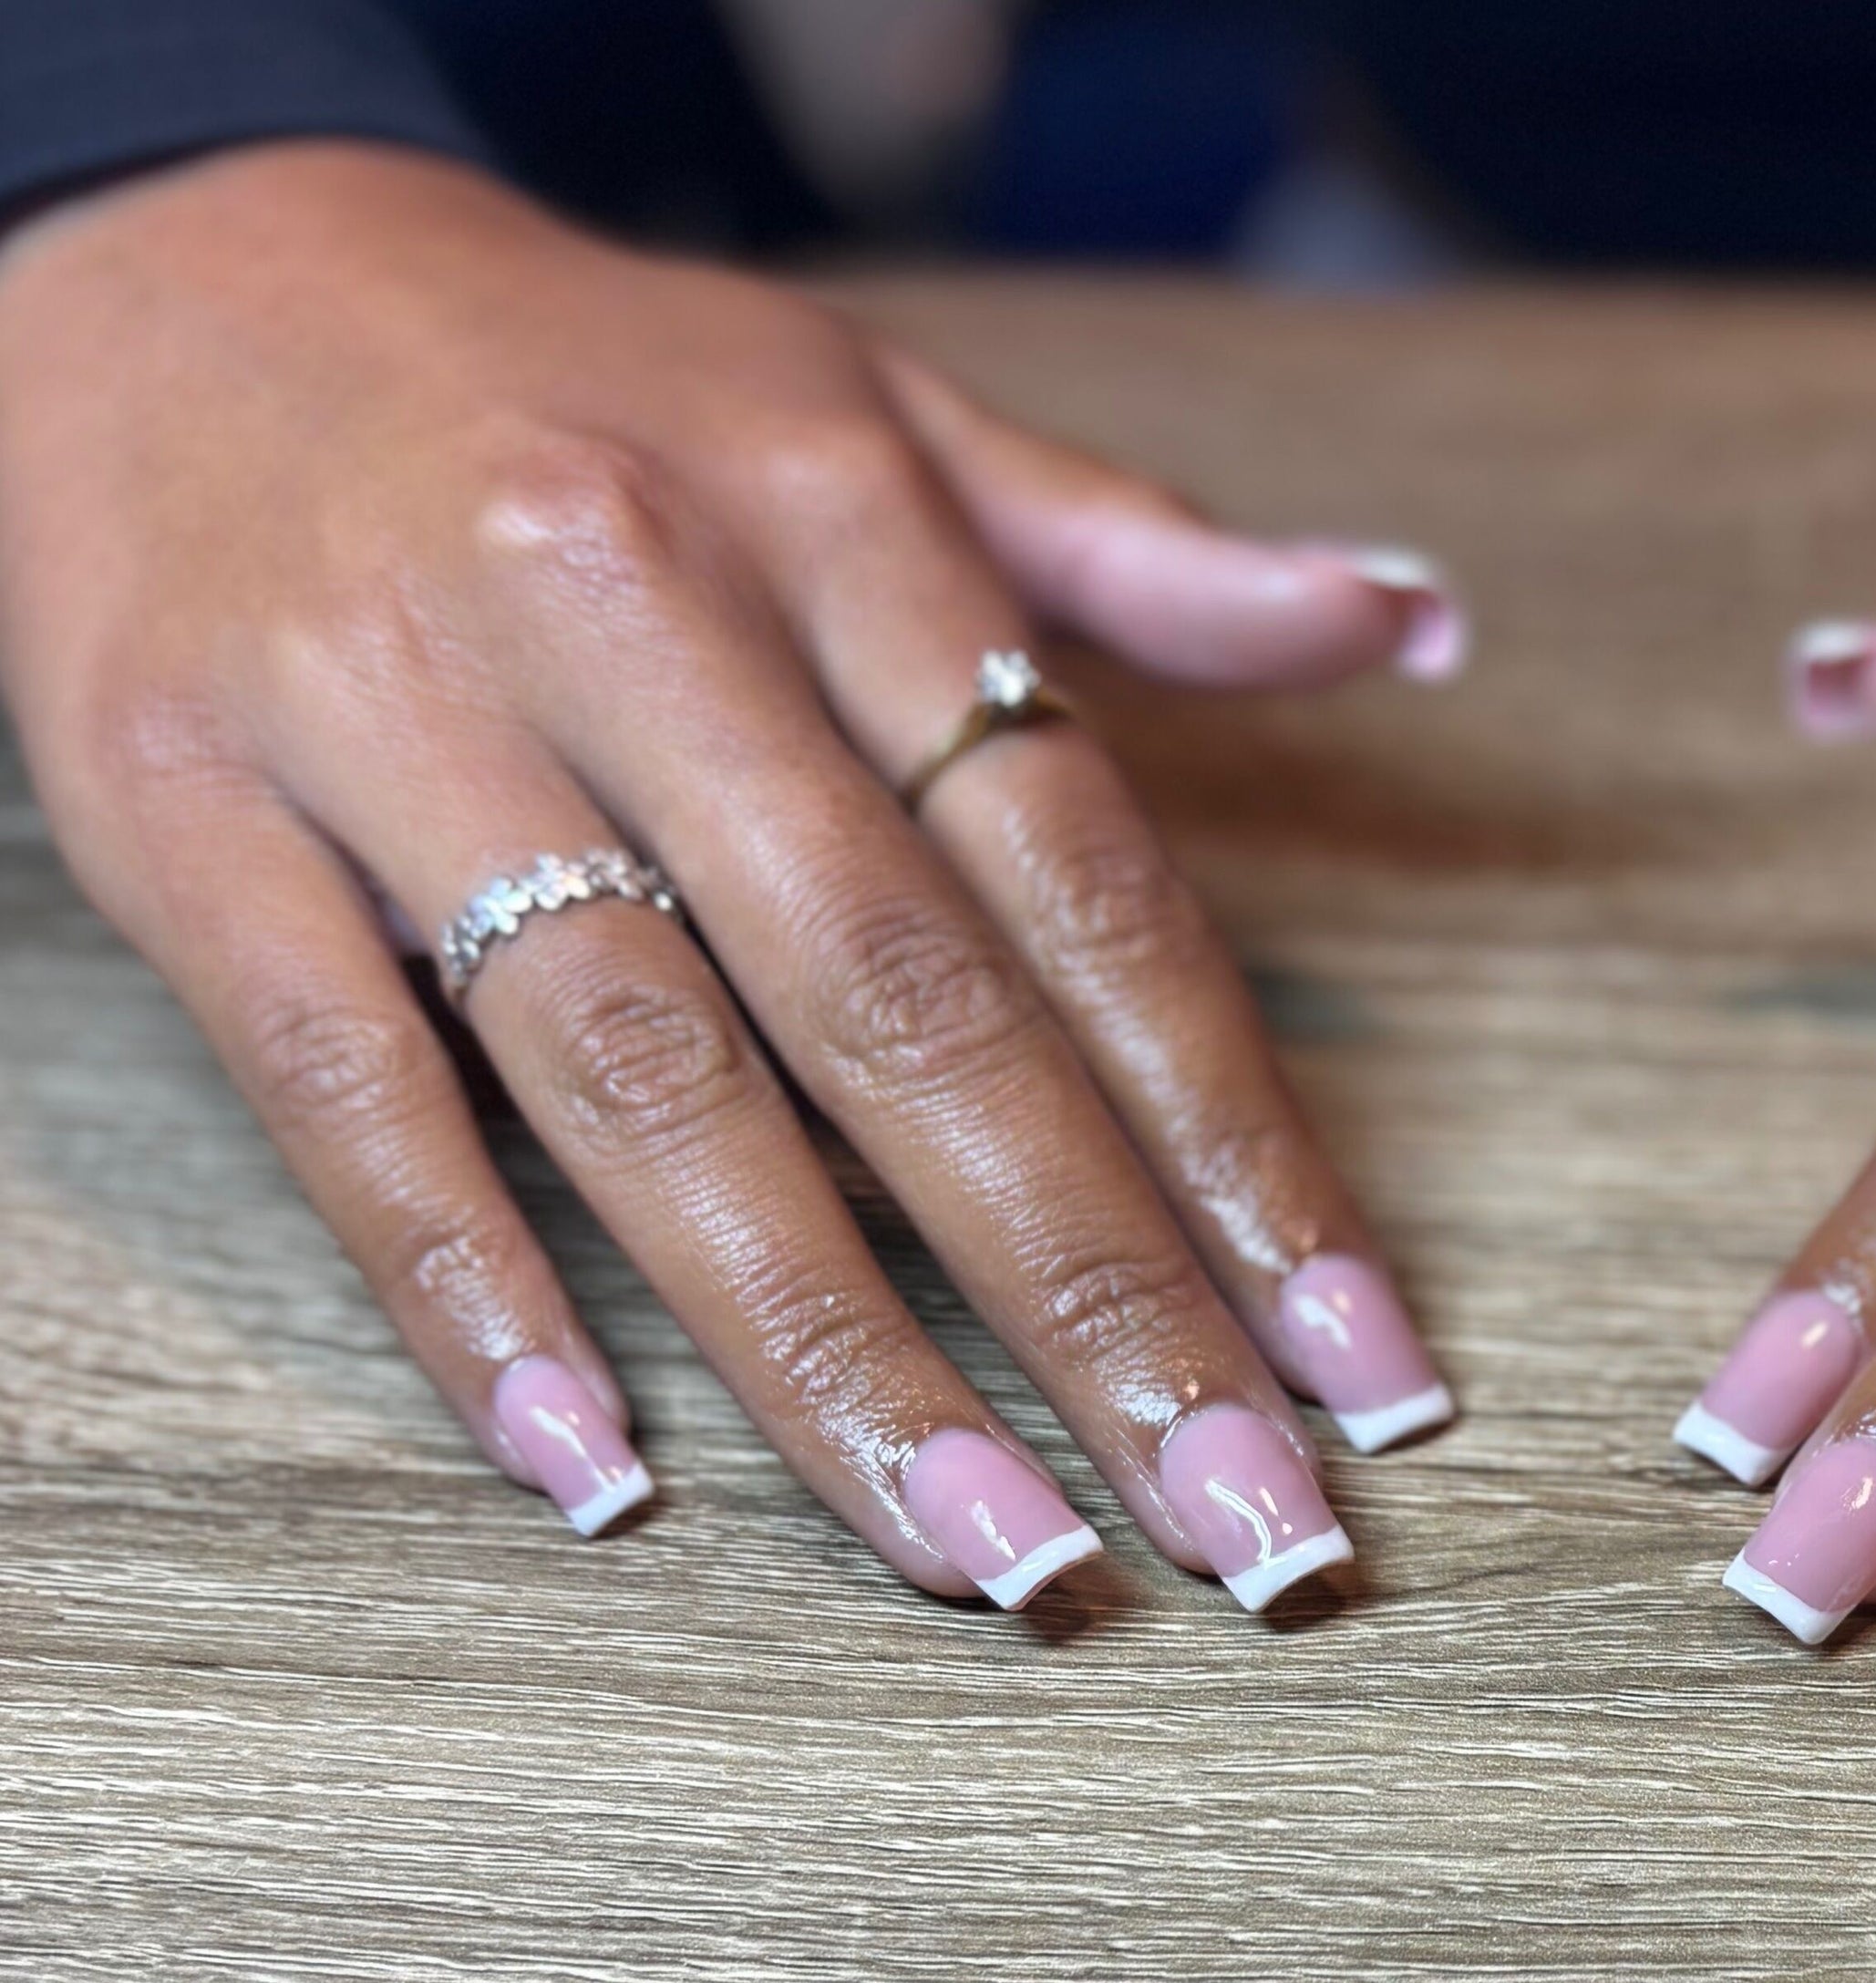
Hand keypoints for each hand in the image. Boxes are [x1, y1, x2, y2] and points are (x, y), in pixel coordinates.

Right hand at [0, 143, 1463, 1609]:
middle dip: (1091, 1292)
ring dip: (836, 1346)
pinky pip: (347, 1088)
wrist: (175, 261)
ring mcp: (395, 716)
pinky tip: (603, 1475)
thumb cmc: (587, 376)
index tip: (1360, 1356)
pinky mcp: (185, 812)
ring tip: (993, 1552)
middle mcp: (635, 616)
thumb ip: (1133, 552)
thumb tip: (1403, 623)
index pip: (1085, 880)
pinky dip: (473, 1289)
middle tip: (1234, 1520)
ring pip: (652, 1080)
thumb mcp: (874, 407)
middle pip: (906, 1010)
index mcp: (839, 520)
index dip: (1237, 1136)